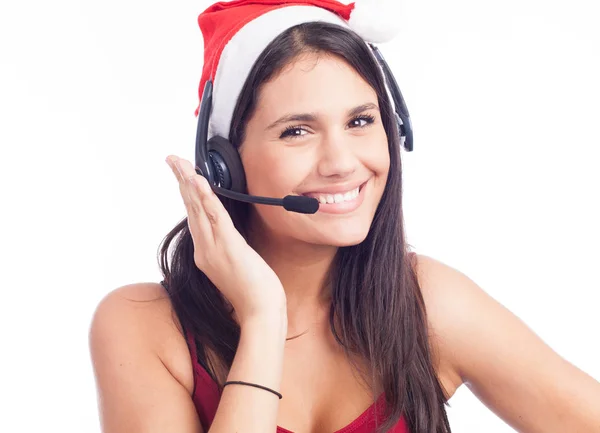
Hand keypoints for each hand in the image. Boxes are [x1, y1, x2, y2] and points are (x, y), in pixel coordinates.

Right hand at [165, 155, 286, 324]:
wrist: (260, 312)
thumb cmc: (253, 292)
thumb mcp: (237, 266)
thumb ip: (228, 248)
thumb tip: (228, 237)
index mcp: (205, 253)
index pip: (194, 216)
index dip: (188, 194)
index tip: (183, 175)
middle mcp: (204, 249)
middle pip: (191, 208)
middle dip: (181, 181)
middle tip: (172, 160)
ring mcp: (214, 248)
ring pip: (198, 209)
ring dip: (188, 183)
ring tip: (178, 163)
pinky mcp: (229, 247)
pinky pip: (215, 216)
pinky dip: (205, 197)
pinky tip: (197, 181)